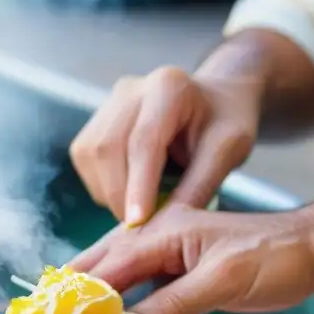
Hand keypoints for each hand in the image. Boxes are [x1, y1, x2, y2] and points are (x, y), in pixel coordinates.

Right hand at [69, 66, 261, 224]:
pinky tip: (130, 192)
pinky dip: (104, 187)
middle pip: (108, 147)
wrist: (213, 103)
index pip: (144, 140)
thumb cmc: (224, 124)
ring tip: (140, 208)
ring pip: (91, 155)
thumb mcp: (227, 152)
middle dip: (120, 194)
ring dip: (109, 193)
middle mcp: (131, 90)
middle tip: (140, 227)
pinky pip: (86, 161)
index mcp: (169, 86)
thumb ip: (198, 185)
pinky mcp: (94, 124)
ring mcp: (108, 105)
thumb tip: (163, 227)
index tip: (137, 223)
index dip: (138, 185)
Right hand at [71, 205, 313, 313]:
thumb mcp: (222, 280)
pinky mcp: (181, 273)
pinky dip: (118, 308)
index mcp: (160, 233)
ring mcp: (167, 255)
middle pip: (97, 268)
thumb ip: (172, 303)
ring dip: (87, 300)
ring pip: (114, 277)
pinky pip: (139, 290)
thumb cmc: (274, 256)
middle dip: (65, 294)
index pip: (103, 270)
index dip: (70, 298)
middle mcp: (155, 239)